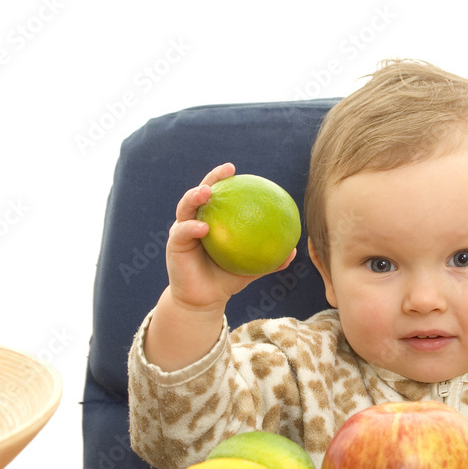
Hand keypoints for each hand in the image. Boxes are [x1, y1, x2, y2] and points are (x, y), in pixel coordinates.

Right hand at [165, 163, 296, 311]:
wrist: (204, 300)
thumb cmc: (226, 279)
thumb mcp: (250, 268)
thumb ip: (268, 259)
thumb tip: (293, 251)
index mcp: (212, 220)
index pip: (218, 195)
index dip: (224, 179)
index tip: (235, 169)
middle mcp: (194, 220)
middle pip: (199, 193)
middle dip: (210, 179)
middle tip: (226, 171)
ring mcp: (181, 231)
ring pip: (185, 207)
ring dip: (194, 196)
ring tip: (207, 192)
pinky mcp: (174, 245)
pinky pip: (182, 233)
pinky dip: (192, 228)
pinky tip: (204, 227)